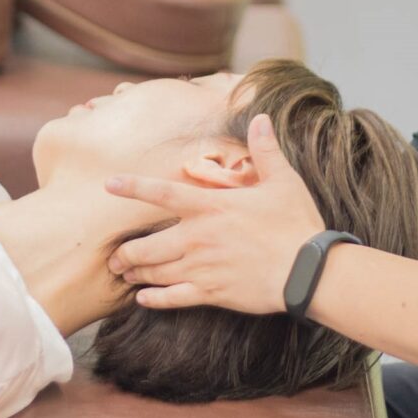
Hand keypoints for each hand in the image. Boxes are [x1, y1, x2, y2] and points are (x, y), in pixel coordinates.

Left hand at [103, 113, 324, 313]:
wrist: (307, 270)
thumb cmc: (296, 224)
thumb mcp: (283, 181)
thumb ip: (265, 150)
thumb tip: (260, 118)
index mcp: (210, 206)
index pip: (161, 193)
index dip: (133, 187)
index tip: (109, 185)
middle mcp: (198, 237)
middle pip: (146, 246)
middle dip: (125, 253)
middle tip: (113, 257)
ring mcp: (202, 267)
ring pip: (156, 272)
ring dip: (136, 274)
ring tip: (124, 275)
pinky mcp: (211, 292)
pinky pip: (173, 299)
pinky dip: (154, 300)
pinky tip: (143, 299)